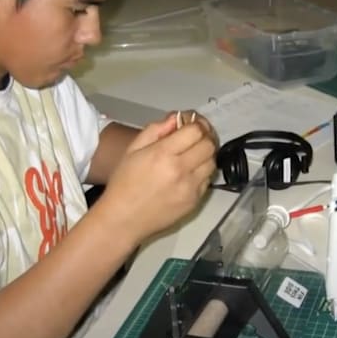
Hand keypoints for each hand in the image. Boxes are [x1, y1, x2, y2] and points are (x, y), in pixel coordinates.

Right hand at [97, 113, 217, 243]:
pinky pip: (208, 180)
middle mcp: (180, 170)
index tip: (191, 122)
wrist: (123, 219)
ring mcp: (190, 188)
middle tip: (196, 135)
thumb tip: (176, 118)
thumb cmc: (124, 183)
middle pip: (209, 145)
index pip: (195, 131)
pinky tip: (190, 171)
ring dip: (206, 154)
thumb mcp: (133, 149)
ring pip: (212, 162)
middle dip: (205, 136)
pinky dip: (202, 172)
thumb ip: (156, 130)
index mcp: (163, 154)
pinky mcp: (195, 202)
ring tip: (193, 153)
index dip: (197, 122)